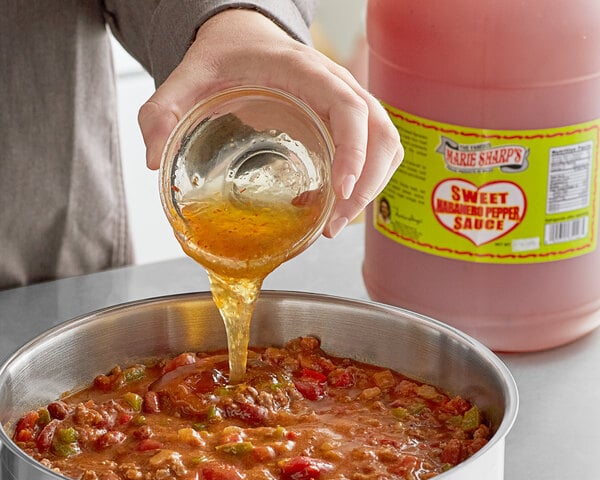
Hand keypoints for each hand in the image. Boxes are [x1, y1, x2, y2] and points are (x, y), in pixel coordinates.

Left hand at [138, 8, 402, 237]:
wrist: (244, 37)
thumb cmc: (226, 55)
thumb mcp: (188, 76)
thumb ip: (163, 111)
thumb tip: (152, 158)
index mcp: (305, 71)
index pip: (350, 108)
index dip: (354, 152)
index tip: (340, 192)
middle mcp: (337, 85)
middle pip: (381, 134)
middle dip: (366, 185)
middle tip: (333, 224)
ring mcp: (347, 102)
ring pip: (387, 144)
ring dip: (371, 188)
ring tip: (333, 224)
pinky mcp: (347, 120)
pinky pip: (375, 150)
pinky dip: (365, 181)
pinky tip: (328, 205)